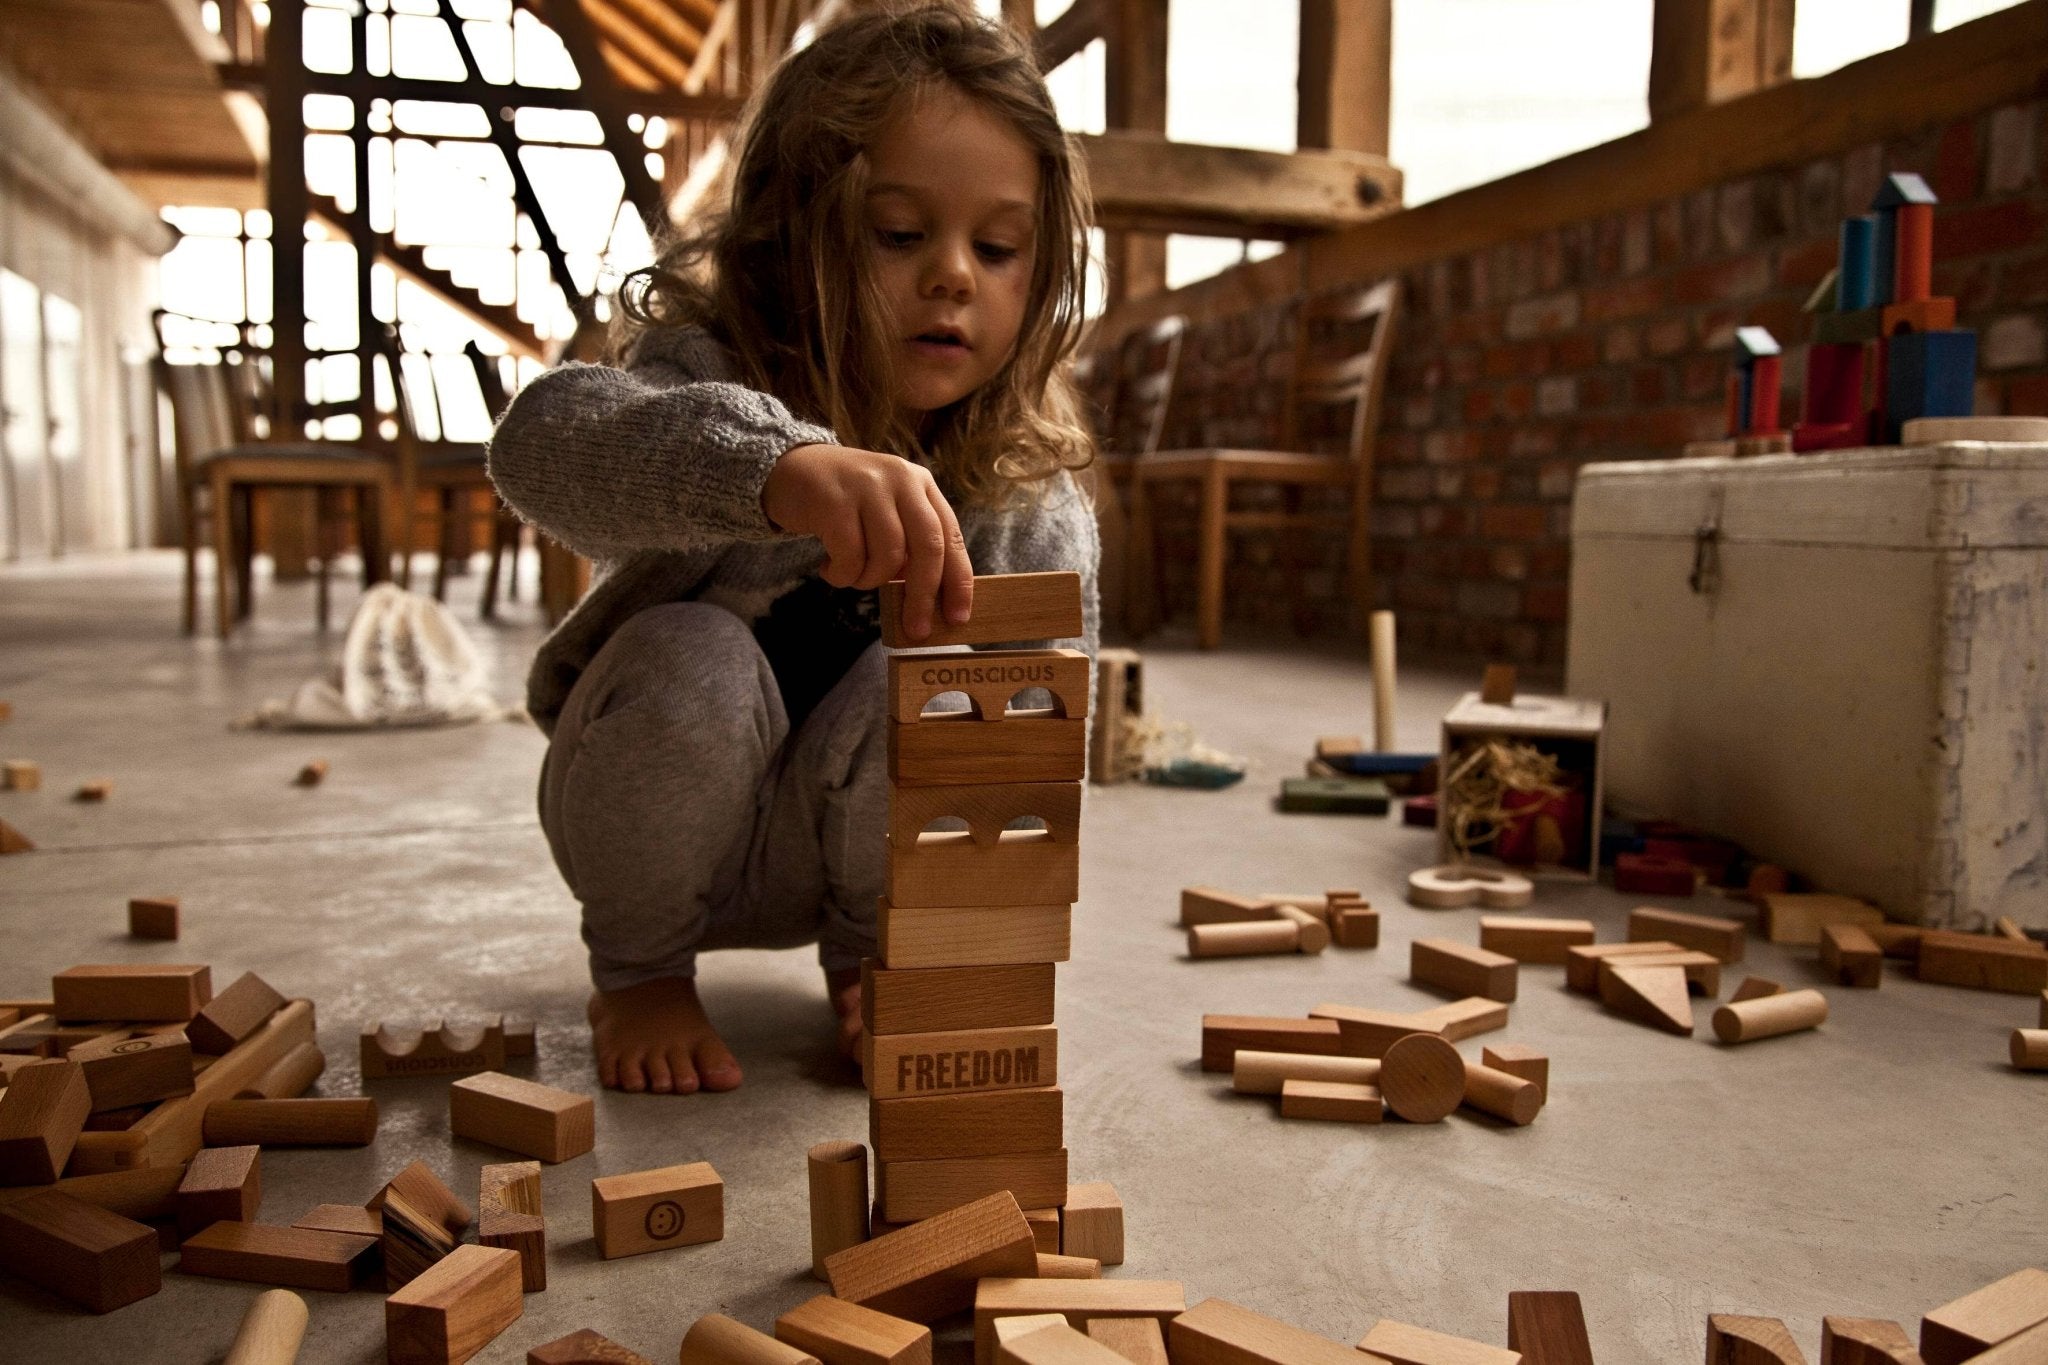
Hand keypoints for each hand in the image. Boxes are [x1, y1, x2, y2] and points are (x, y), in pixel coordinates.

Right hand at [762, 443, 972, 639]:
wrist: (791, 469)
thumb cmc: (846, 503)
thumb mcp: (886, 512)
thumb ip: (910, 544)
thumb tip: (928, 600)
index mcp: (921, 484)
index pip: (951, 536)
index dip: (958, 581)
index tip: (958, 617)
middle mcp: (900, 479)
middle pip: (927, 547)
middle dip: (923, 595)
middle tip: (916, 629)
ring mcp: (868, 486)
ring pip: (888, 556)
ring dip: (870, 581)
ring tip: (853, 577)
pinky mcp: (834, 500)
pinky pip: (850, 556)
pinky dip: (842, 575)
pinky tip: (829, 569)